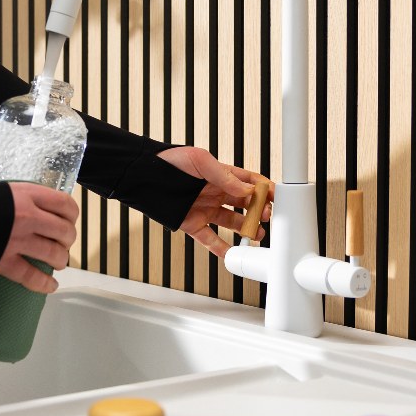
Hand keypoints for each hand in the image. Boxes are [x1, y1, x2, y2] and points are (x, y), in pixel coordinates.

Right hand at [0, 182, 78, 292]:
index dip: (72, 215)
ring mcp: (18, 241)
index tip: (70, 220)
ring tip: (58, 262)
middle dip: (67, 240)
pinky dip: (44, 283)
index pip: (64, 204)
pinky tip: (51, 286)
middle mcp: (28, 217)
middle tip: (63, 243)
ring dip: (60, 260)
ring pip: (53, 254)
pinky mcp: (4, 261)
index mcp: (26, 195)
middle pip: (63, 231)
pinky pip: (32, 276)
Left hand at [157, 146, 273, 258]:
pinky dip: (221, 248)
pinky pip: (209, 239)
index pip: (249, 182)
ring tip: (257, 235)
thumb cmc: (167, 161)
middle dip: (259, 211)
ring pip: (232, 223)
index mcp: (219, 175)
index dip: (264, 189)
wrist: (140, 176)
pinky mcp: (192, 224)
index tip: (275, 197)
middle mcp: (215, 193)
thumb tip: (247, 189)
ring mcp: (204, 209)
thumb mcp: (199, 160)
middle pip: (245, 204)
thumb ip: (224, 176)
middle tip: (266, 217)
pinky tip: (232, 255)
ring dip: (246, 230)